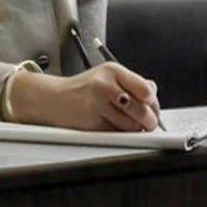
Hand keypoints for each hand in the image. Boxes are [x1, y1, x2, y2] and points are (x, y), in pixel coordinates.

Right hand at [9, 62, 159, 131]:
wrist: (54, 99)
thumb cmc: (83, 89)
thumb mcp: (107, 77)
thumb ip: (131, 84)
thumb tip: (153, 94)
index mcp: (113, 70)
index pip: (145, 90)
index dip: (152, 103)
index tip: (151, 108)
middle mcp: (105, 85)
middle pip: (142, 110)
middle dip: (147, 120)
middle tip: (146, 122)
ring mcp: (98, 104)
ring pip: (132, 126)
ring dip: (132, 129)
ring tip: (121, 121)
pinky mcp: (92, 123)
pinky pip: (117, 135)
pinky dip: (118, 135)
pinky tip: (110, 126)